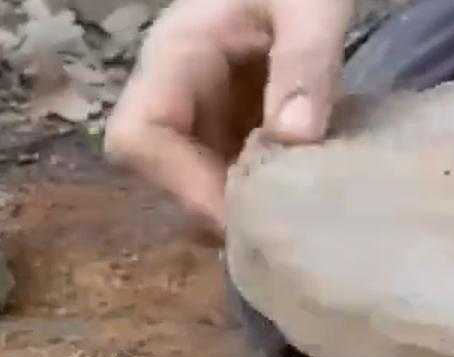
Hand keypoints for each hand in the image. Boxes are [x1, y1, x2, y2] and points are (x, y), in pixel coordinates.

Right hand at [104, 0, 352, 230]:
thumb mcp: (310, 6)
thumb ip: (304, 62)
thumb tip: (293, 136)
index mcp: (177, 54)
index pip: (139, 137)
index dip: (183, 186)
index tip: (243, 216)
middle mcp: (178, 87)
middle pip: (166, 171)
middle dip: (217, 206)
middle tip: (282, 232)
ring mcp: (205, 107)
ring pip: (200, 178)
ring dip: (243, 205)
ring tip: (297, 223)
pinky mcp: (237, 121)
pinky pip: (234, 170)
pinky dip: (265, 192)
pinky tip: (307, 202)